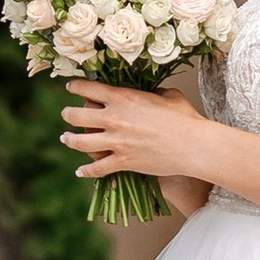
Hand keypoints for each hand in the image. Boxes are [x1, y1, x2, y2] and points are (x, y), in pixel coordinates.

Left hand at [61, 81, 218, 184]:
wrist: (193, 145)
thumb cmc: (185, 117)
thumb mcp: (167, 95)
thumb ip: (151, 93)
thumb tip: (148, 93)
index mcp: (123, 97)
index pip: (88, 89)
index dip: (75, 87)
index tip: (70, 88)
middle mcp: (114, 118)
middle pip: (76, 115)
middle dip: (68, 114)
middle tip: (66, 114)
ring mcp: (116, 141)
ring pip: (79, 142)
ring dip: (69, 140)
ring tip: (65, 138)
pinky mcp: (123, 162)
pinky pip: (96, 168)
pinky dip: (86, 171)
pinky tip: (80, 171)